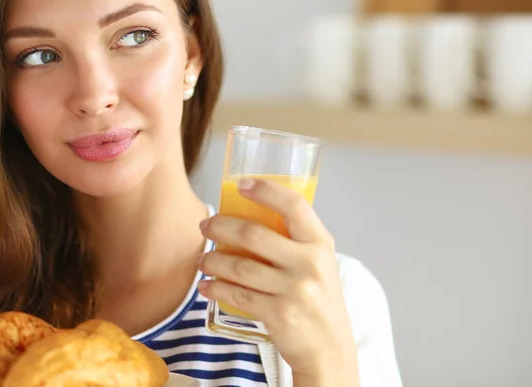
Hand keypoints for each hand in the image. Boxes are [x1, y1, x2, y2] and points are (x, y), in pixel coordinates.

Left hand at [197, 178, 358, 385]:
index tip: (242, 183)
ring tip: (202, 259)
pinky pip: (238, 296)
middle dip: (221, 227)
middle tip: (205, 226)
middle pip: (255, 235)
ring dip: (213, 261)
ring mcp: (295, 290)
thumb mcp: (318, 262)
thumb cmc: (318, 298)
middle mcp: (310, 263)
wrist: (329, 348)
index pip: (294, 205)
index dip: (266, 190)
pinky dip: (217, 289)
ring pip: (241, 267)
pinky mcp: (280, 314)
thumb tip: (251, 212)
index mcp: (321, 243)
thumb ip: (295, 240)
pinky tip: (207, 286)